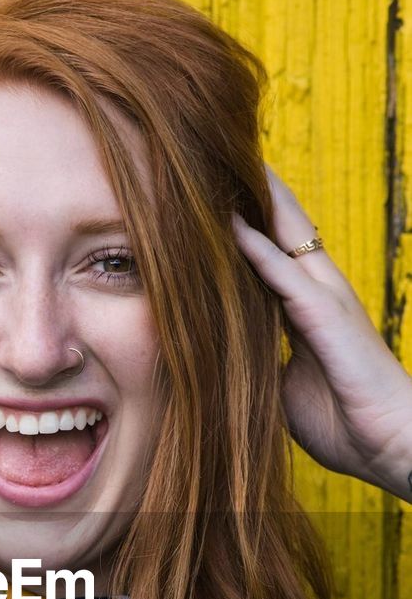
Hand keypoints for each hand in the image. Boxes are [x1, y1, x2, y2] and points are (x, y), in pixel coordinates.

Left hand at [232, 164, 411, 500]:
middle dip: (248, 190)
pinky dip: (254, 248)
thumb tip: (217, 362)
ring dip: (248, 201)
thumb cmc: (345, 423)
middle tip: (207, 152)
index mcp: (306, 307)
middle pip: (279, 225)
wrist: (391, 446)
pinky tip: (228, 223)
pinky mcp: (326, 316)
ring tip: (213, 162)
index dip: (243, 221)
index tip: (208, 193)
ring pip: (282, 234)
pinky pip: (283, 274)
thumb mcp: (284, 389)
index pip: (269, 251)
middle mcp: (317, 291)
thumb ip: (256, 363)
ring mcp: (324, 298)